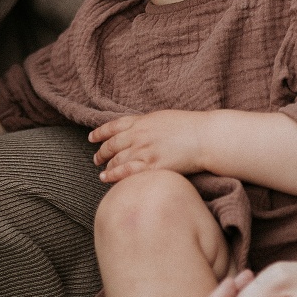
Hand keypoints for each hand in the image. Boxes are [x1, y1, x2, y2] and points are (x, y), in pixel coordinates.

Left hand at [89, 110, 205, 181]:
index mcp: (141, 122)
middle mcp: (139, 136)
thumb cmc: (188, 126)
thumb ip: (145, 124)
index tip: (92, 138)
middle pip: (112, 145)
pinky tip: (107, 179)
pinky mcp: (153, 167)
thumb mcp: (162, 118)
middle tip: (96, 159)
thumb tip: (135, 130)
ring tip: (103, 173)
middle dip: (102, 153)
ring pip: (117, 160)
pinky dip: (115, 176)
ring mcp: (144, 151)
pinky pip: (128, 173)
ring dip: (107, 167)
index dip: (100, 132)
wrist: (204, 137)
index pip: (113, 126)